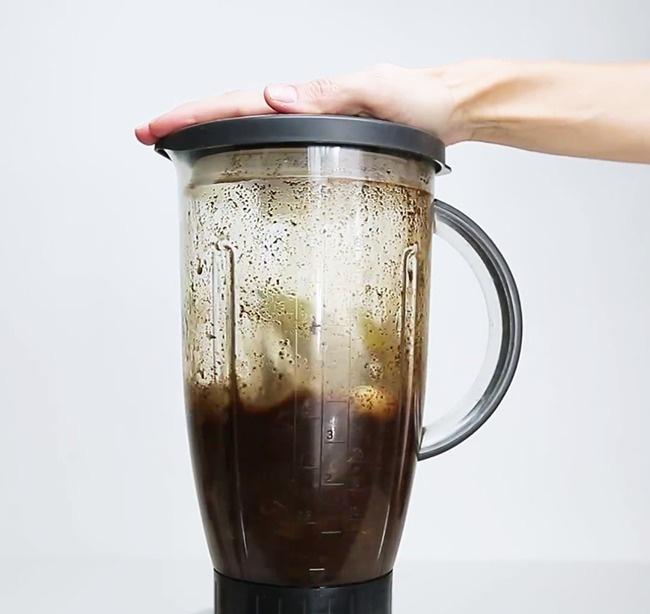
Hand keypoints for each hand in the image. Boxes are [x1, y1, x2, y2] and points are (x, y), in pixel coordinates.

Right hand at [134, 64, 469, 145]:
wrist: (447, 109)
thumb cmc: (420, 101)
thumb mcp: (376, 93)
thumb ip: (328, 96)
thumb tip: (276, 98)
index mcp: (309, 97)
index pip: (239, 105)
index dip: (195, 116)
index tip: (159, 128)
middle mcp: (304, 109)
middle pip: (233, 112)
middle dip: (187, 123)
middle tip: (151, 137)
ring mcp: (311, 124)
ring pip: (247, 125)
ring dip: (207, 132)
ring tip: (174, 144)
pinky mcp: (324, 139)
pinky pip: (274, 140)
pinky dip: (242, 144)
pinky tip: (232, 155)